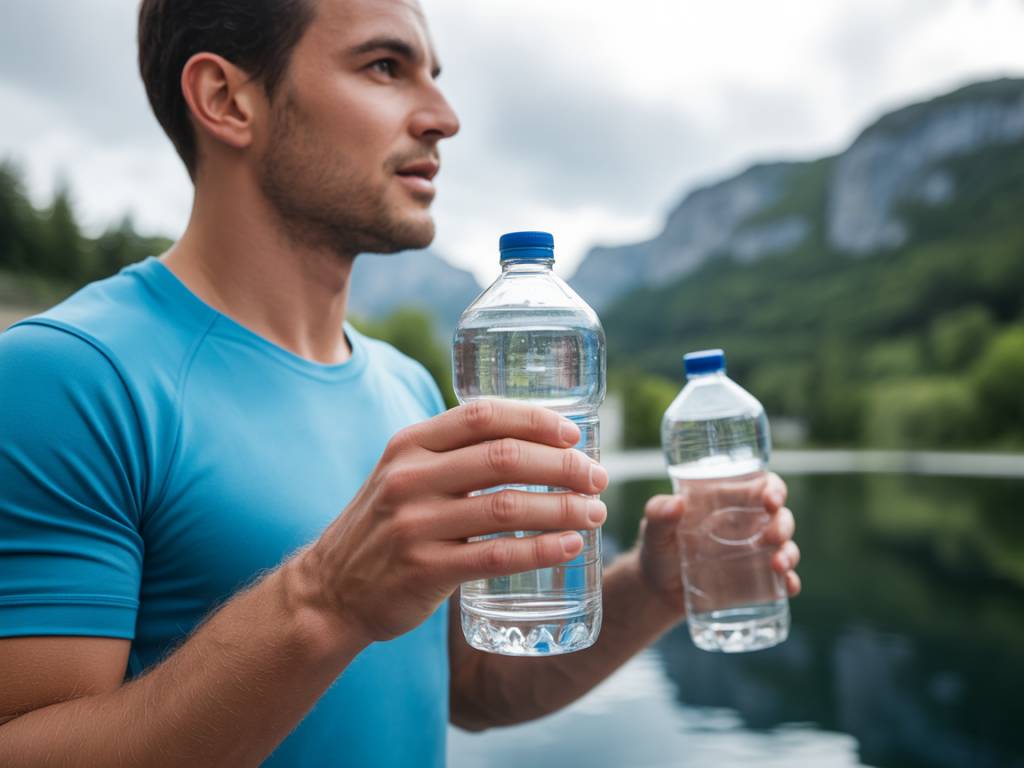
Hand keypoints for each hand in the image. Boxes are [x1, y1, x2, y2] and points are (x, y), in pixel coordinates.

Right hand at [303, 400, 608, 642]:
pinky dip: (541, 549)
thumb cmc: (384, 527)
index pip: (483, 415)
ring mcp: (415, 524)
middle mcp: (410, 478)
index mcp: (410, 445)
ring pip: (508, 507)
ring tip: (594, 513)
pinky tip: (569, 547)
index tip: (574, 435)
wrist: (330, 590)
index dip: (536, 420)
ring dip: (562, 508)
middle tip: (597, 478)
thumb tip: (535, 442)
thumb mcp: (403, 475)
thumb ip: (452, 454)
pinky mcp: (424, 570)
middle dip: (562, 465)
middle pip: (504, 457)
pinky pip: (497, 556)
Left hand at [636, 473, 800, 615]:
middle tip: (772, 536)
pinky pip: (782, 581)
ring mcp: (754, 555)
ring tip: (778, 565)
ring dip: (789, 553)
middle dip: (783, 524)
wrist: (656, 592)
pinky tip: (787, 586)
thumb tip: (676, 503)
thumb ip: (658, 513)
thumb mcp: (654, 530)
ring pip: (786, 547)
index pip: (761, 486)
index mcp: (728, 503)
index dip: (774, 488)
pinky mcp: (755, 582)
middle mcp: (747, 526)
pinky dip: (790, 582)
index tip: (771, 499)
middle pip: (780, 517)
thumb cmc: (657, 549)